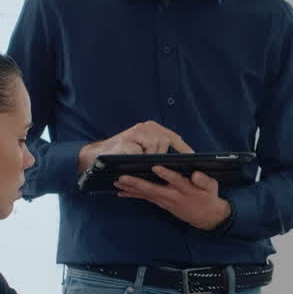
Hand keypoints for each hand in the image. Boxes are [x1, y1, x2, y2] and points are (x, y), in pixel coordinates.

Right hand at [78, 121, 192, 174]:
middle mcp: (145, 127)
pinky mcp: (128, 141)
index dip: (184, 148)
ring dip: (151, 157)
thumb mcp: (143, 150)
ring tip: (141, 161)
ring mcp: (136, 132)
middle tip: (160, 166)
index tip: (195, 159)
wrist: (97, 157)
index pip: (173, 137)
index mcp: (151, 128)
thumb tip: (180, 162)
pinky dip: (141, 158)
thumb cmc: (123, 156)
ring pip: (156, 146)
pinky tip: (136, 161)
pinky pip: (143, 152)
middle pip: (166, 140)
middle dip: (164, 155)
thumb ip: (158, 151)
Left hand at [115, 167, 231, 230]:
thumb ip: (204, 180)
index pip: (176, 180)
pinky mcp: (161, 203)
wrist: (206, 216)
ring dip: (130, 189)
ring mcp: (165, 201)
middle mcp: (173, 196)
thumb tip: (196, 174)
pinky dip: (132, 195)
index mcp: (186, 189)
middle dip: (137, 183)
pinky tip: (121, 192)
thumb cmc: (208, 196)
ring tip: (117, 182)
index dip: (166, 174)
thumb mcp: (212, 187)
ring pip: (146, 195)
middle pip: (153, 190)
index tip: (155, 167)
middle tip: (123, 178)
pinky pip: (145, 198)